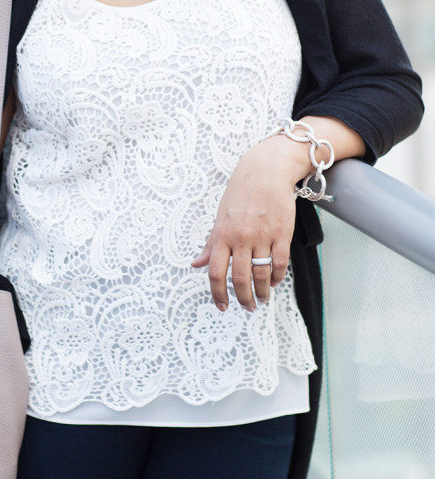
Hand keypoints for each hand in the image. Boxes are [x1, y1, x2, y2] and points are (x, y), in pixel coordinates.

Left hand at [191, 136, 301, 311]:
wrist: (266, 171)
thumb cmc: (241, 192)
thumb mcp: (220, 217)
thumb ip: (211, 244)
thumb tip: (196, 264)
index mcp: (222, 234)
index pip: (216, 272)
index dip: (218, 294)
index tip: (222, 306)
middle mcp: (241, 238)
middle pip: (240, 279)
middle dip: (243, 299)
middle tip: (247, 307)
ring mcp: (262, 236)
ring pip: (261, 275)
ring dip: (261, 292)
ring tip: (261, 299)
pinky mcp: (282, 234)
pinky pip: (280, 264)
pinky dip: (277, 277)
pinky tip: (274, 281)